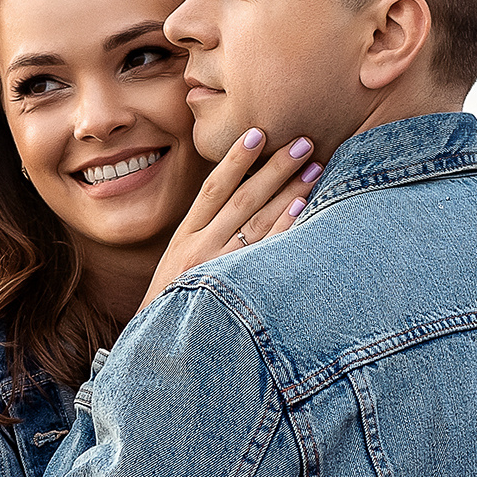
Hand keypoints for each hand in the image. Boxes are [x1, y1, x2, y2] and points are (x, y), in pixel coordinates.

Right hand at [136, 130, 323, 312]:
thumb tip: (238, 199)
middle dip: (275, 168)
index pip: (213, 189)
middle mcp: (201, 248)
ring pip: (258, 221)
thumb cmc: (175, 300)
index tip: (258, 133)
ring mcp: (219, 268)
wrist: (161, 343)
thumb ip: (203, 233)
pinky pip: (265, 252)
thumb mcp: (177, 263)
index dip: (235, 159)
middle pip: (243, 199)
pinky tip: (302, 206)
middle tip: (305, 142)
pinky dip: (284, 228)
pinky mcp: (236, 288)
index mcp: (185, 237)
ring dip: (289, 191)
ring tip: (316, 167)